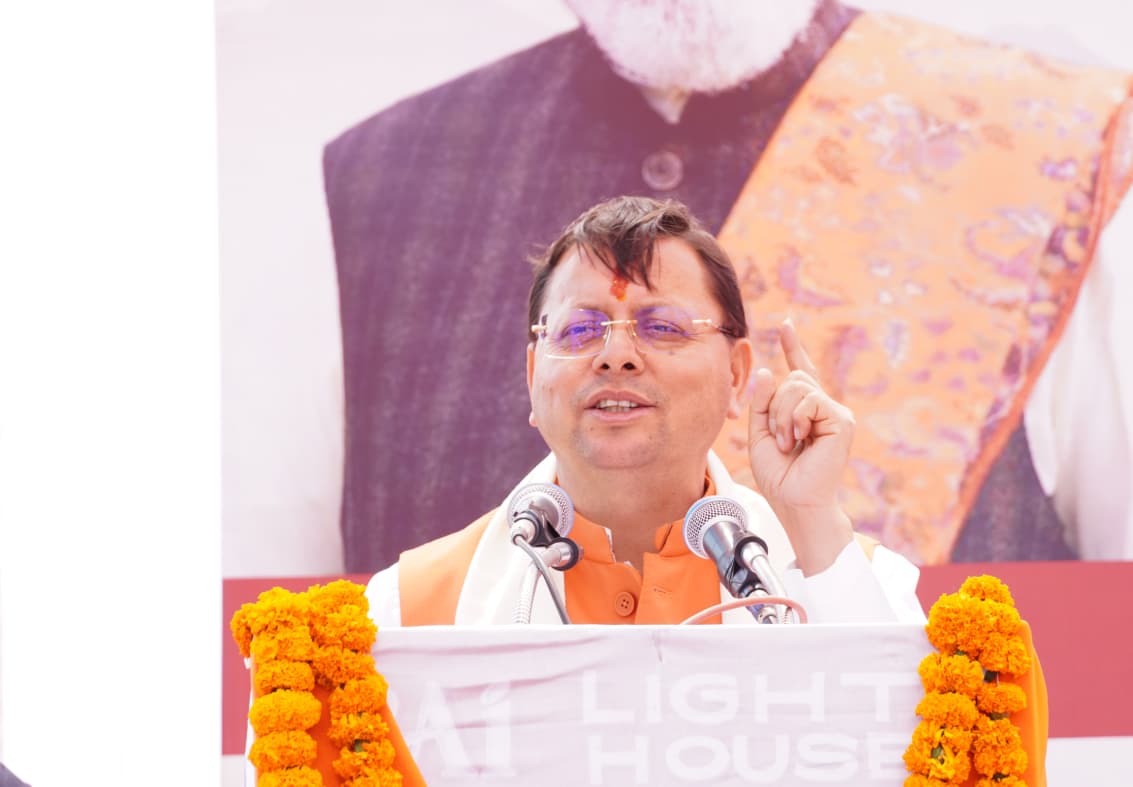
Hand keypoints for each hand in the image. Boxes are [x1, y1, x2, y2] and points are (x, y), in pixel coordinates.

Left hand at [748, 320, 854, 571]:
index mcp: (803, 410)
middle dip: (774, 406)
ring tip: (788, 442)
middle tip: (779, 439)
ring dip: (782, 416)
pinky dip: (794, 419)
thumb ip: (762, 403)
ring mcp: (835, 412)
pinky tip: (799, 439)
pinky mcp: (842, 420)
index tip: (786, 324)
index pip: (799, 371)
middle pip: (792, 378)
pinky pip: (809, 399)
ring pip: (798, 386)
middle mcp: (823, 408)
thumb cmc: (780, 475)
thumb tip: (769, 370)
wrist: (795, 501)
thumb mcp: (758, 434)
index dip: (793, 346)